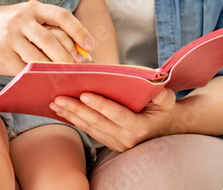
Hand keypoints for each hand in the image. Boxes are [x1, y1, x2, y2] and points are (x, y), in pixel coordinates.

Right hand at [0, 0, 93, 74]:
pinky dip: (34, 76)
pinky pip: (21, 68)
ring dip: (51, 70)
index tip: (90, 46)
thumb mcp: (32, 16)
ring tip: (64, 79)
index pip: (61, 16)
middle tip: (78, 71)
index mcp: (34, 7)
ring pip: (35, 57)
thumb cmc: (14, 22)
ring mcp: (10, 36)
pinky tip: (43, 82)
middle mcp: (22, 19)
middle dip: (66, 58)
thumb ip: (52, 29)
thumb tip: (80, 52)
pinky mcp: (2, 52)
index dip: (78, 30)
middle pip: (49, 40)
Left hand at [49, 88, 176, 151]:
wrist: (165, 127)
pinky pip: (90, 131)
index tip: (84, 94)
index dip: (101, 105)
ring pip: (90, 128)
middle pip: (97, 122)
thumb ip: (160, 91)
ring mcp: (117, 143)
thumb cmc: (163, 109)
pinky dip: (75, 120)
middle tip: (59, 97)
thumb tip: (152, 79)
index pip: (117, 115)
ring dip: (71, 115)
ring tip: (55, 104)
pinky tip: (63, 112)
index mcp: (140, 127)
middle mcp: (126, 139)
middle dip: (76, 109)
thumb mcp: (167, 99)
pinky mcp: (110, 143)